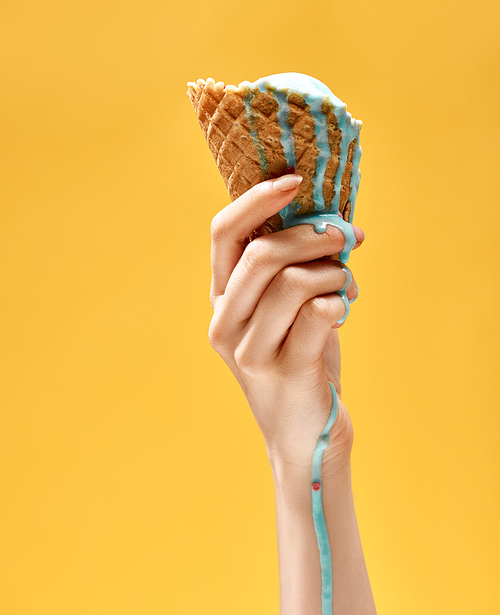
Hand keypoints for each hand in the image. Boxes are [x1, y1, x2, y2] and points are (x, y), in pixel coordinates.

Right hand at [208, 174, 364, 472]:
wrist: (304, 434)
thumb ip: (291, 267)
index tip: (295, 180)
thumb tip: (328, 217)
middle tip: (345, 235)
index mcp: (221, 298)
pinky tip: (343, 309)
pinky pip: (317, 314)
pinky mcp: (283, 370)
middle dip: (311, 235)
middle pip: (261, 254)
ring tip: (345, 283)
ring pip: (293, 282)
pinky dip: (339, 301)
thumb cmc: (299, 361)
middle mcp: (225, 322)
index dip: (257, 200)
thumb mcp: (285, 309)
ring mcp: (250, 350)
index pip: (223, 234)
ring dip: (332, 272)